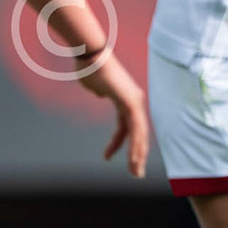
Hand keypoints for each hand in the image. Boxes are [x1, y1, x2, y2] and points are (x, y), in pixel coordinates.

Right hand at [75, 50, 150, 177]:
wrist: (89, 54)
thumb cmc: (88, 66)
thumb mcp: (94, 85)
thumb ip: (99, 91)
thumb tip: (100, 94)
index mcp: (126, 99)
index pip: (125, 127)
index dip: (118, 143)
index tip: (106, 157)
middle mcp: (134, 100)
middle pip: (138, 133)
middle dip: (137, 154)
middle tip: (136, 173)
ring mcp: (135, 100)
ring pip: (140, 133)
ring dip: (138, 154)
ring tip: (135, 172)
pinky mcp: (132, 102)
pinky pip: (136, 128)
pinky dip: (136, 144)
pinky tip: (135, 158)